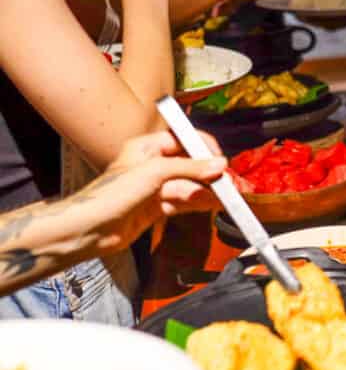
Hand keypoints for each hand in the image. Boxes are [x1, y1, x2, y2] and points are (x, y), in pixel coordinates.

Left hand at [81, 131, 224, 251]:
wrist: (91, 229)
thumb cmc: (111, 194)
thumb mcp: (154, 172)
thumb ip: (189, 168)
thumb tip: (219, 165)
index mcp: (146, 147)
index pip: (183, 139)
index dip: (203, 148)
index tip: (220, 161)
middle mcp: (152, 164)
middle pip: (190, 164)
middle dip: (211, 174)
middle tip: (230, 183)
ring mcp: (155, 187)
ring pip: (190, 185)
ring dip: (208, 191)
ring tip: (228, 197)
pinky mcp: (157, 207)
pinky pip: (184, 202)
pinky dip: (199, 204)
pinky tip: (215, 205)